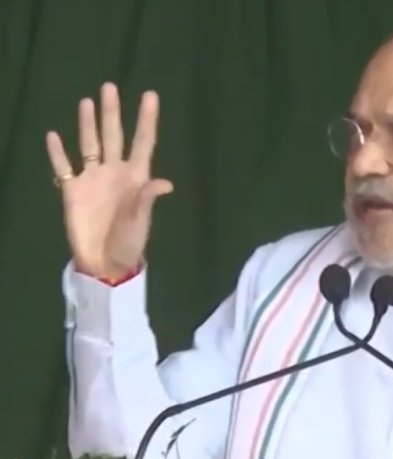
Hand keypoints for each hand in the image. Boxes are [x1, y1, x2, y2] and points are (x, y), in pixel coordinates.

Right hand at [47, 83, 172, 279]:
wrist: (104, 263)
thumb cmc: (129, 242)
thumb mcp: (141, 221)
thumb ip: (147, 199)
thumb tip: (165, 183)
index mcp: (136, 177)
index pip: (143, 142)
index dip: (147, 119)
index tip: (150, 95)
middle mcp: (114, 172)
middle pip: (113, 136)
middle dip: (112, 112)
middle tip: (110, 86)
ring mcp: (92, 179)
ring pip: (89, 144)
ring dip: (88, 124)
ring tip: (87, 101)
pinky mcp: (72, 191)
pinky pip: (63, 167)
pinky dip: (57, 153)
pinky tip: (53, 136)